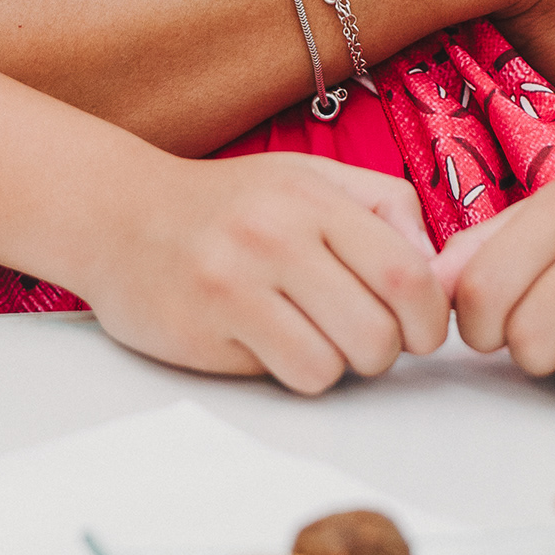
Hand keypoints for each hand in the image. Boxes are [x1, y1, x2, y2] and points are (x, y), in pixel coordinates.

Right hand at [76, 153, 447, 393]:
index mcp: (311, 195)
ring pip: (337, 365)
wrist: (116, 213)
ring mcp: (235, 282)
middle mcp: (275, 234)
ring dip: (338, 365)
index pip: (409, 272)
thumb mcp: (307, 178)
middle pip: (381, 329)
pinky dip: (294, 372)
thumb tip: (438, 268)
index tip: (417, 326)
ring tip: (312, 336)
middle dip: (387, 351)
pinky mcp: (204, 328)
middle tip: (362, 337)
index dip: (429, 317)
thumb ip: (382, 207)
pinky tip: (270, 344)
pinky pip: (288, 376)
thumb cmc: (226, 204)